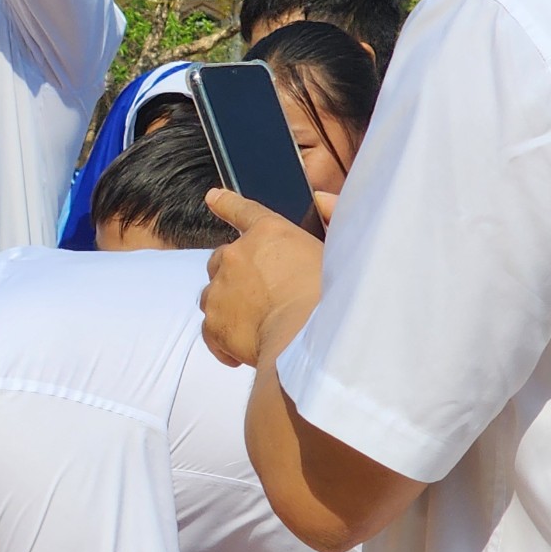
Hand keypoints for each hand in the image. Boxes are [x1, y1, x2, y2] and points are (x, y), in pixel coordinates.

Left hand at [200, 188, 325, 369]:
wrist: (311, 337)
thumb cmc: (333, 295)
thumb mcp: (338, 248)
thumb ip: (330, 218)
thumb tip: (320, 198)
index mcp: (268, 233)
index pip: (244, 211)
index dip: (228, 204)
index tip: (213, 198)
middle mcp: (236, 256)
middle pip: (223, 260)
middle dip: (236, 276)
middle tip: (262, 296)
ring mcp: (220, 290)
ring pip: (214, 296)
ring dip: (230, 307)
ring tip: (261, 326)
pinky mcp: (213, 324)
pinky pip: (212, 332)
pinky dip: (225, 342)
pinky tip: (245, 353)